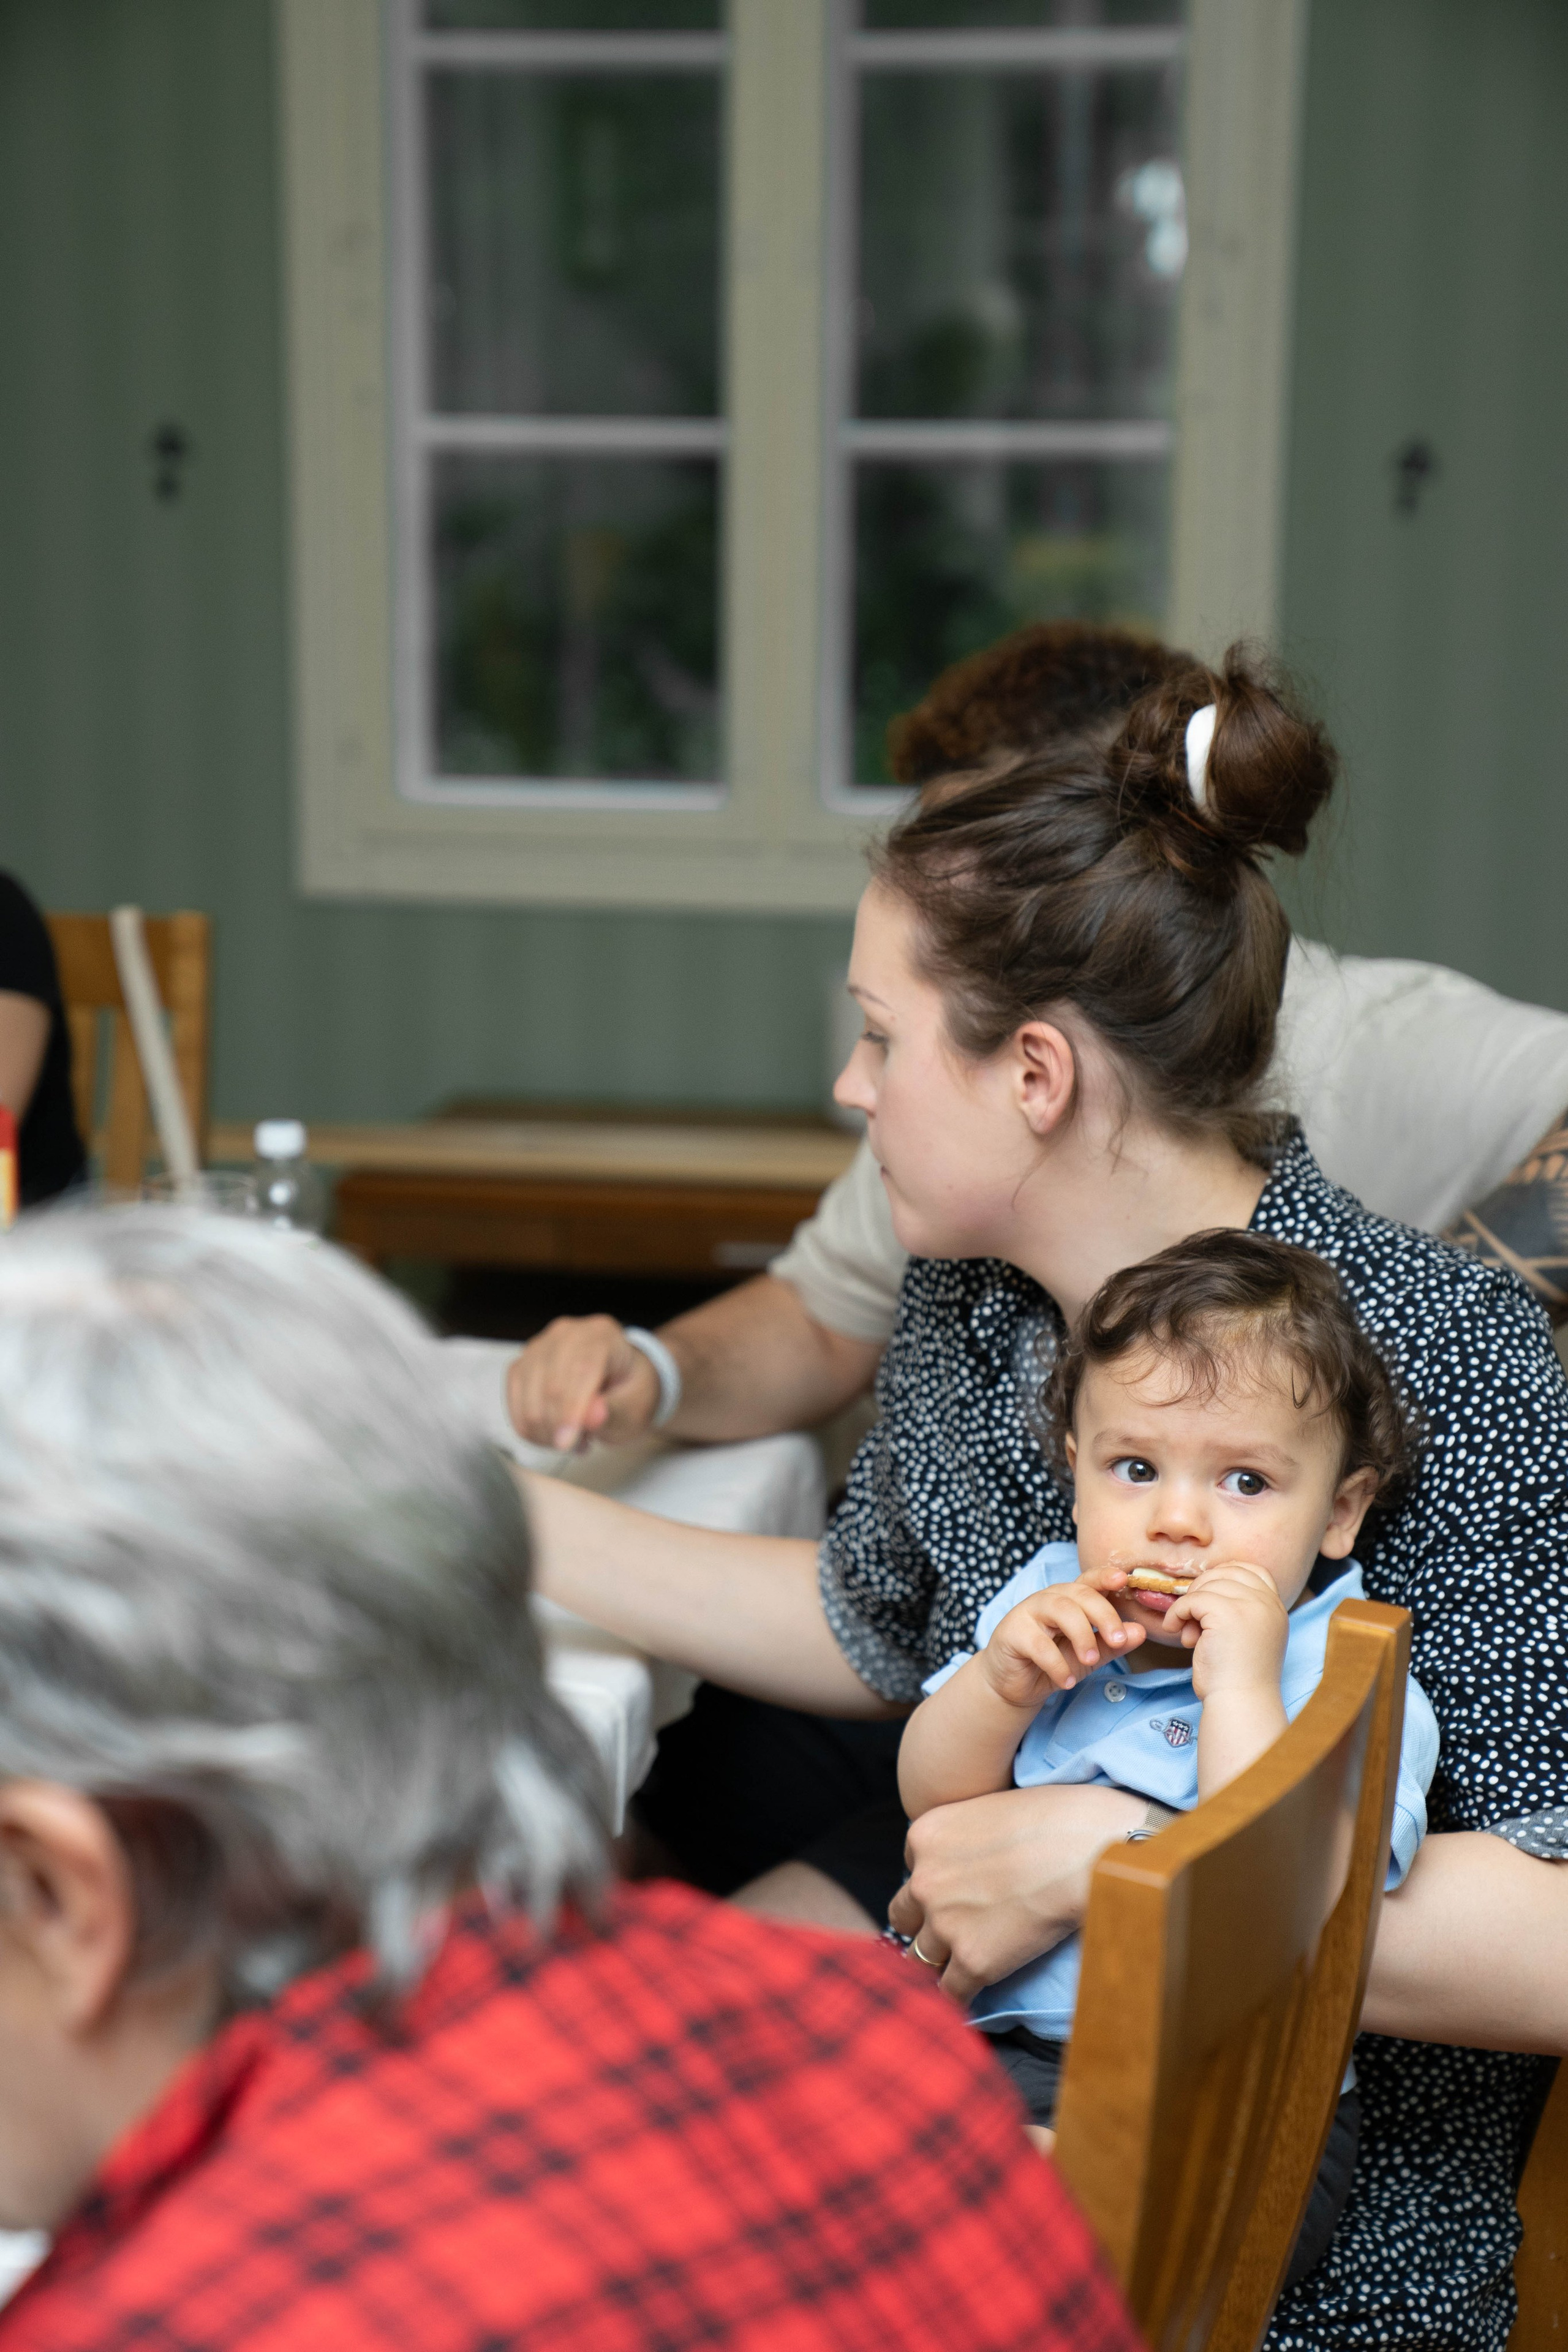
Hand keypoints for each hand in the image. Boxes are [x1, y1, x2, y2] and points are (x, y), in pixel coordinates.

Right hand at [506, 1316, 661, 1450]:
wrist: (618, 1381)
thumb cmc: (629, 1391)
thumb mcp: (635, 1406)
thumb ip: (614, 1412)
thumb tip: (590, 1417)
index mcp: (601, 1334)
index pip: (580, 1369)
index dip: (571, 1410)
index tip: (568, 1444)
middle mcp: (566, 1334)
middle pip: (550, 1386)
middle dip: (560, 1428)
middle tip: (580, 1446)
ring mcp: (538, 1347)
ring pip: (529, 1400)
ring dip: (547, 1433)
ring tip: (573, 1438)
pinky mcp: (521, 1367)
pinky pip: (515, 1406)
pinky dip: (532, 1430)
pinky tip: (554, 1433)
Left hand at [887, 1782, 1145, 2001]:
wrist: (1086, 1849)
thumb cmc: (1055, 1817)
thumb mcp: (990, 1809)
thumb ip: (967, 1839)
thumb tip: (975, 1864)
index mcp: (924, 1836)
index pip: (912, 1869)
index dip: (936, 1883)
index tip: (958, 1892)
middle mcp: (923, 1881)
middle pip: (904, 1916)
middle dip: (924, 1925)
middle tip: (953, 1930)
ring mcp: (945, 1924)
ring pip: (919, 1959)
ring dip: (940, 1963)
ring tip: (961, 1968)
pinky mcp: (974, 1961)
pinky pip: (949, 1992)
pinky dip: (961, 1996)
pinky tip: (974, 1995)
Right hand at [978, 1575, 1142, 1710]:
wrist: (1013, 1685)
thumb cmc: (1052, 1663)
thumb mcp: (1087, 1656)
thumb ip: (1111, 1644)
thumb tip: (1140, 1632)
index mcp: (1069, 1599)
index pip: (1089, 1581)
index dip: (1105, 1576)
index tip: (1124, 1580)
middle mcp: (1049, 1599)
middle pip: (1080, 1594)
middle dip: (1104, 1615)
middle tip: (1118, 1641)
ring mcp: (1028, 1613)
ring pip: (1060, 1610)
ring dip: (1081, 1635)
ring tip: (1090, 1661)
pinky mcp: (1012, 1633)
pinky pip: (1039, 1644)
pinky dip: (1056, 1664)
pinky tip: (1066, 1681)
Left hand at [1165, 1561, 1288, 1699]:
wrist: (1239, 1703)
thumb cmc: (1236, 1677)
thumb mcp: (1247, 1636)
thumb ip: (1238, 1611)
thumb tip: (1204, 1589)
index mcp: (1276, 1608)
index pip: (1252, 1570)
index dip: (1225, 1575)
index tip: (1207, 1595)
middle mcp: (1268, 1603)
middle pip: (1227, 1573)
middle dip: (1203, 1590)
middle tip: (1193, 1620)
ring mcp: (1251, 1606)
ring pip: (1208, 1585)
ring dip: (1189, 1606)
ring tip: (1188, 1634)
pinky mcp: (1228, 1613)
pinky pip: (1192, 1599)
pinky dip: (1177, 1613)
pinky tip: (1176, 1631)